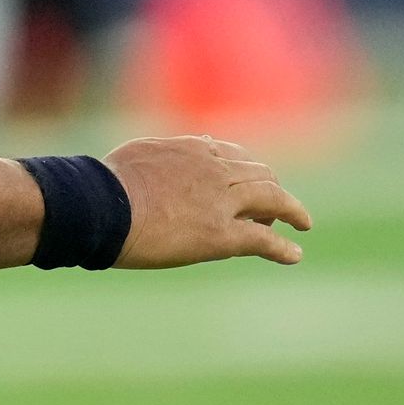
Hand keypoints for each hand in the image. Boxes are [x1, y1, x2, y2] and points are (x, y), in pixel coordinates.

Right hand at [105, 135, 311, 268]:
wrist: (102, 207)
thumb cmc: (105, 184)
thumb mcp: (137, 154)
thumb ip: (160, 156)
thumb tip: (162, 161)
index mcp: (192, 150)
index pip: (231, 154)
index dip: (245, 167)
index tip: (248, 178)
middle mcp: (214, 170)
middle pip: (259, 174)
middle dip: (272, 188)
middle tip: (276, 206)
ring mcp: (221, 202)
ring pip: (271, 199)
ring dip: (291, 210)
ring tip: (301, 222)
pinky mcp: (221, 235)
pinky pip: (263, 239)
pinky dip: (283, 248)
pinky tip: (294, 254)